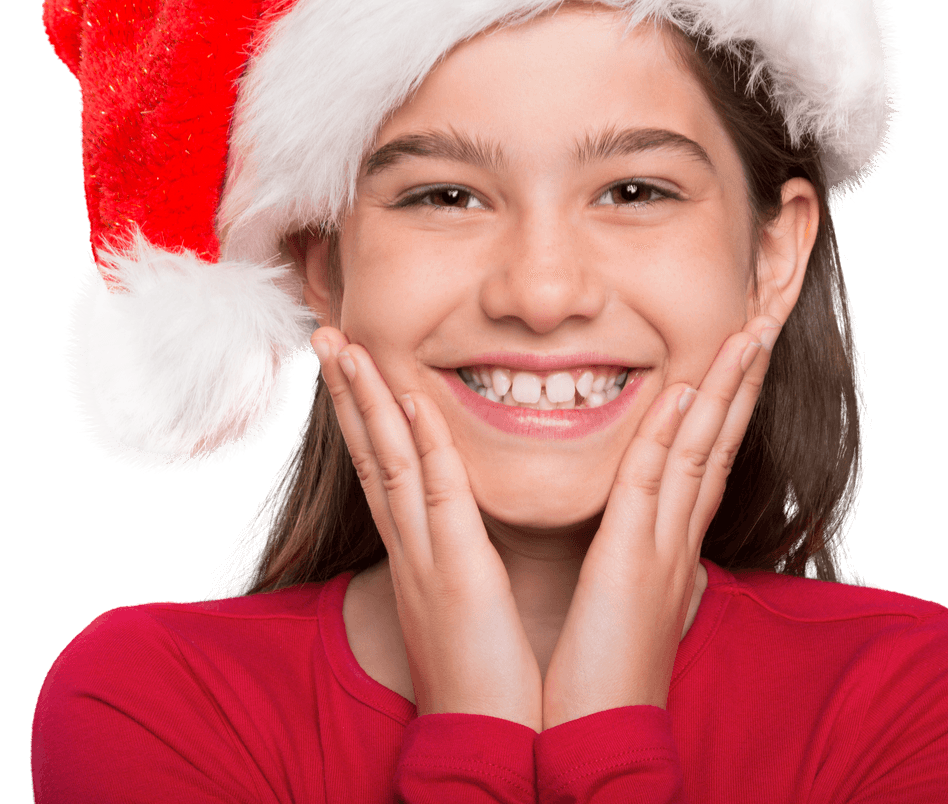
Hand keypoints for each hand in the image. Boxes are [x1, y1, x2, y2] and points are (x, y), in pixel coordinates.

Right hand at [310, 327, 543, 731]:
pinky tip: (413, 400)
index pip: (383, 467)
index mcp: (417, 550)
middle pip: (370, 453)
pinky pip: (437, 497)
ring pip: (389, 461)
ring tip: (346, 347)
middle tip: (328, 336)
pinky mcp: (457, 572)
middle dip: (347, 393)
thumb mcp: (468, 602)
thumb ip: (464, 558)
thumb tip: (472, 533)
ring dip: (368, 401)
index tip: (353, 366)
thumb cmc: (486, 675)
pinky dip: (423, 446)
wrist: (482, 744)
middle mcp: (409, 545)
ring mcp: (427, 556)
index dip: (365, 415)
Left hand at [541, 315, 780, 729]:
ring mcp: (663, 549)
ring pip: (702, 452)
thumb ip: (656, 571)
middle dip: (744, 382)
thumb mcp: (636, 607)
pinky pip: (651, 487)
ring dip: (724, 391)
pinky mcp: (631, 566)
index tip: (742, 358)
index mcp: (674, 545)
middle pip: (721, 443)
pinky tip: (682, 391)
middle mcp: (680, 539)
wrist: (602, 743)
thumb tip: (679, 559)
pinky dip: (669, 437)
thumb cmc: (606, 673)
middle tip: (764, 324)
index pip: (711, 459)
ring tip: (747, 335)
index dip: (729, 406)